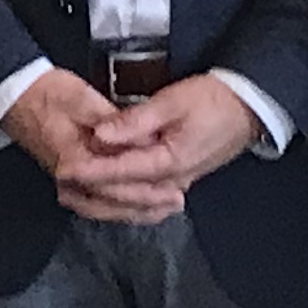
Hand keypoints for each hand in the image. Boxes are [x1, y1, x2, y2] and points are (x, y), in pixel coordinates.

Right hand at [0, 72, 159, 218]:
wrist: (13, 96)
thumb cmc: (45, 93)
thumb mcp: (79, 98)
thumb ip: (110, 122)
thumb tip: (139, 140)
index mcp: (72, 161)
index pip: (114, 183)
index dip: (145, 188)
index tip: (172, 187)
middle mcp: (68, 180)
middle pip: (111, 203)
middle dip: (145, 205)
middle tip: (176, 202)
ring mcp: (66, 183)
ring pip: (104, 208)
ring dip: (134, 210)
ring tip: (164, 208)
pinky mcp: (68, 180)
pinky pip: (96, 202)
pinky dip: (118, 207)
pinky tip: (136, 206)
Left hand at [76, 76, 264, 217]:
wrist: (247, 109)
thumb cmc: (211, 100)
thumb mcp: (172, 102)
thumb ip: (135, 121)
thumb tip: (101, 134)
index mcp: (170, 162)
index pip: (121, 172)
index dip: (91, 171)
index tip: (64, 169)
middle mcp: (172, 183)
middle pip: (125, 197)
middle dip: (90, 193)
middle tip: (60, 185)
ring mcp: (177, 187)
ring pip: (134, 207)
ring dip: (103, 204)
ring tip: (74, 197)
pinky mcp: (178, 183)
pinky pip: (146, 205)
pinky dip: (124, 206)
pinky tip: (107, 202)